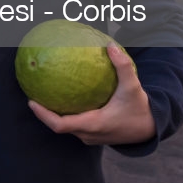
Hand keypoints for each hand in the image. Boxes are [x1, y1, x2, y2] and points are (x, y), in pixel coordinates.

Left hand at [27, 44, 154, 145]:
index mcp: (93, 124)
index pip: (60, 125)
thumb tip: (110, 45)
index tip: (31, 101)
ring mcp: (90, 137)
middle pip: (58, 126)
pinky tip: (63, 99)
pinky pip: (74, 126)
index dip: (43, 115)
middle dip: (44, 113)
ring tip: (43, 97)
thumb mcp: (133, 86)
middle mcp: (88, 134)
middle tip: (32, 95)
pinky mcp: (94, 136)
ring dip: (53, 115)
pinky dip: (65, 115)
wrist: (151, 129)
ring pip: (65, 127)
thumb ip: (122, 66)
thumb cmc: (140, 109)